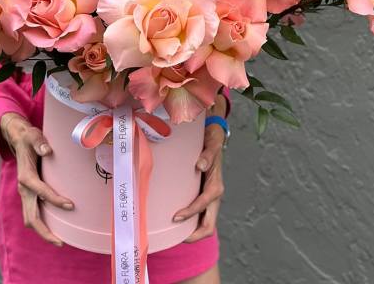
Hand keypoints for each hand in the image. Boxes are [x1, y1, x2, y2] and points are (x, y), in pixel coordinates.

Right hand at [0, 112, 73, 245]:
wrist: (18, 139)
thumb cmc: (29, 138)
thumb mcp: (33, 136)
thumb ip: (39, 143)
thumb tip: (47, 150)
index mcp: (25, 176)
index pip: (42, 192)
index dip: (55, 200)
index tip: (71, 205)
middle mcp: (23, 188)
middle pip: (30, 217)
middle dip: (45, 231)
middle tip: (61, 242)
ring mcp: (25, 193)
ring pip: (30, 218)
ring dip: (43, 231)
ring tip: (60, 240)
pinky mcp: (29, 194)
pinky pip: (34, 213)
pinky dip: (43, 223)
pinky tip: (56, 226)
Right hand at [173, 95, 225, 241]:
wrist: (212, 133)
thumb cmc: (199, 160)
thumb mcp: (191, 179)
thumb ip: (181, 191)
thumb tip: (158, 206)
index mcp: (210, 199)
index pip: (207, 227)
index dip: (194, 237)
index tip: (178, 239)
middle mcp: (215, 191)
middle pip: (210, 220)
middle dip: (192, 227)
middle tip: (173, 225)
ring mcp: (216, 174)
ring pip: (211, 195)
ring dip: (195, 207)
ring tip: (178, 214)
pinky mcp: (214, 153)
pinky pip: (209, 159)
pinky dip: (204, 163)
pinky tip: (198, 165)